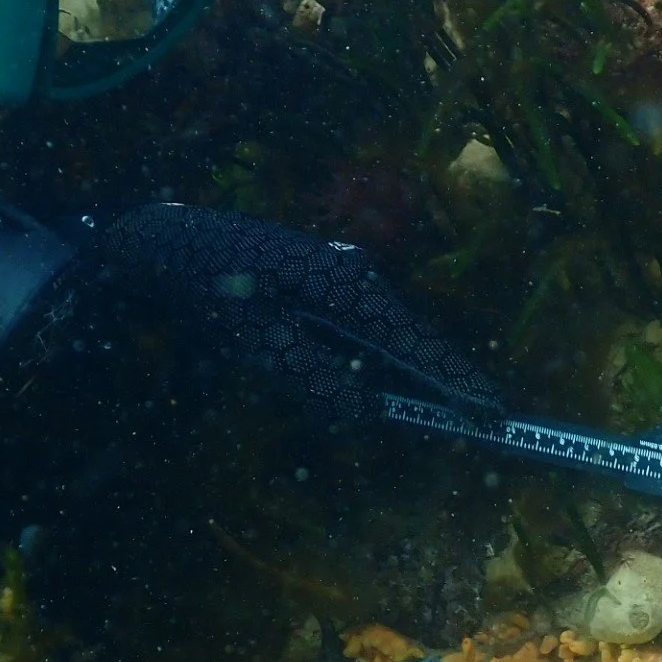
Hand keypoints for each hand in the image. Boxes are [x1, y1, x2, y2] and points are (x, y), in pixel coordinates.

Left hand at [99, 203, 502, 420]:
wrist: (169, 245)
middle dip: (444, 378)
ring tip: (442, 406)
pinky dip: (379, 361)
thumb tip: (364, 412)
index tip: (492, 407)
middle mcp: (355, 278)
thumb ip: (312, 378)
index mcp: (346, 287)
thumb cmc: (210, 288)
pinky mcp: (325, 288)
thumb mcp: (256, 341)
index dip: (454, 378)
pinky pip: (365, 332)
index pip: (415, 341)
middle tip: (483, 415)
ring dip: (408, 374)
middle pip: (412, 339)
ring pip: (388, 338)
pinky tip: (382, 385)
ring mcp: (342, 280)